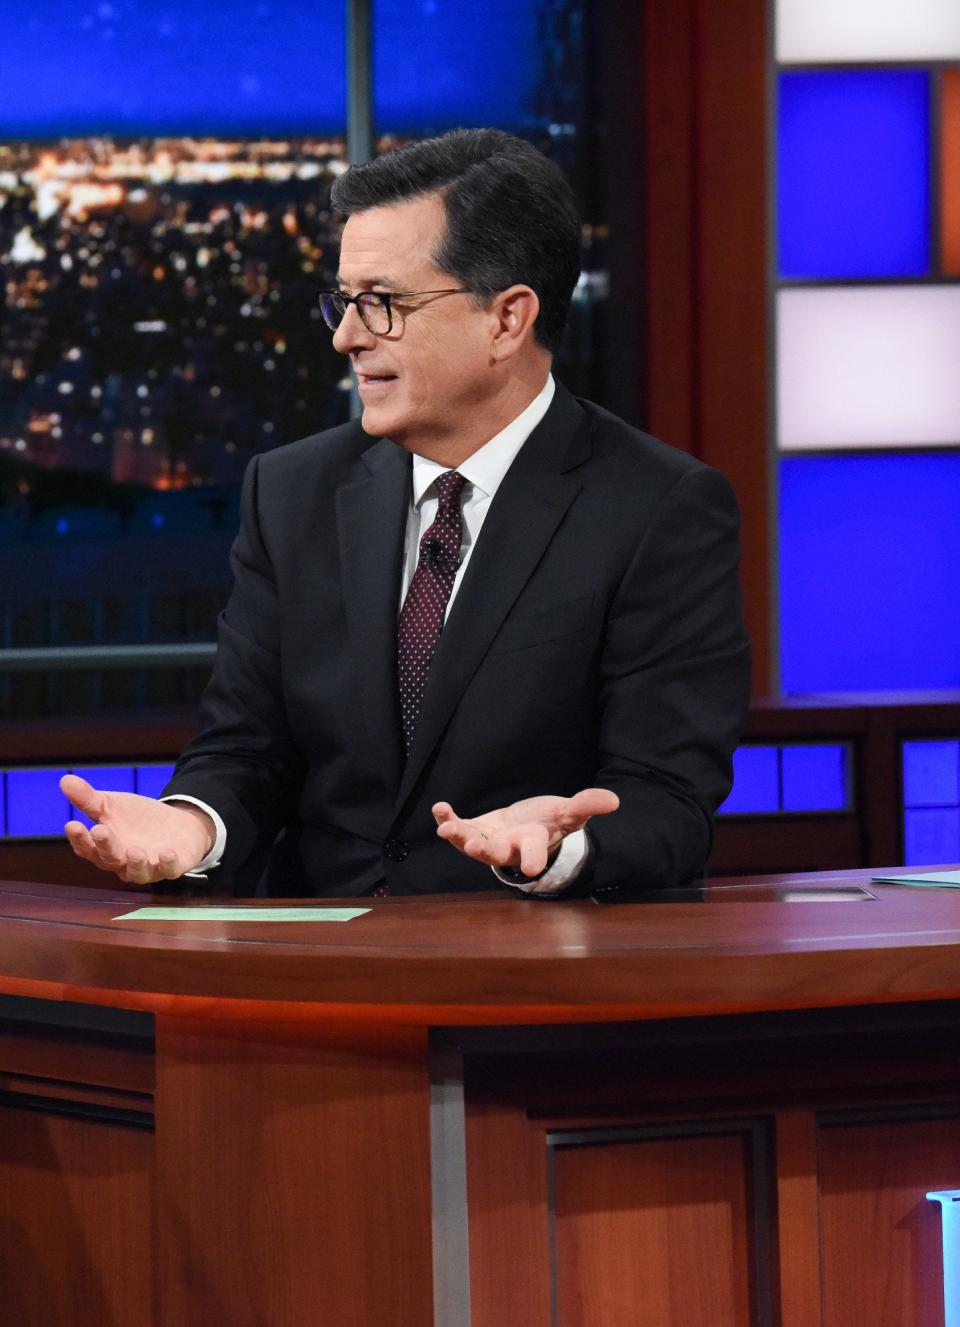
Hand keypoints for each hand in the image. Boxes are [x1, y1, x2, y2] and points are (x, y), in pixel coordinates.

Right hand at [60, 775, 215, 886]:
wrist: (176, 825)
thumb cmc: (136, 819)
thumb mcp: (112, 805)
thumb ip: (89, 799)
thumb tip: (64, 780)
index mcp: (104, 849)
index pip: (87, 848)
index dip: (79, 839)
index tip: (72, 824)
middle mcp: (123, 864)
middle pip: (111, 859)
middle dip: (105, 846)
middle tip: (100, 830)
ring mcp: (148, 868)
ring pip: (138, 872)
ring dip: (136, 862)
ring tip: (134, 850)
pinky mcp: (172, 867)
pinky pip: (170, 870)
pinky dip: (168, 863)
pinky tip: (167, 852)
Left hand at [432, 788, 619, 877]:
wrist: (527, 827)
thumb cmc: (549, 822)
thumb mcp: (569, 814)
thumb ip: (586, 806)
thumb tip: (613, 800)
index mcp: (533, 843)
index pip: (534, 852)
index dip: (534, 859)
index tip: (533, 868)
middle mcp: (508, 847)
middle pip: (496, 853)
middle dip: (485, 850)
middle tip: (474, 847)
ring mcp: (488, 841)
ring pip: (471, 843)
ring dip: (457, 836)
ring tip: (447, 829)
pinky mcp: (473, 829)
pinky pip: (458, 826)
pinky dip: (448, 818)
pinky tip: (439, 809)